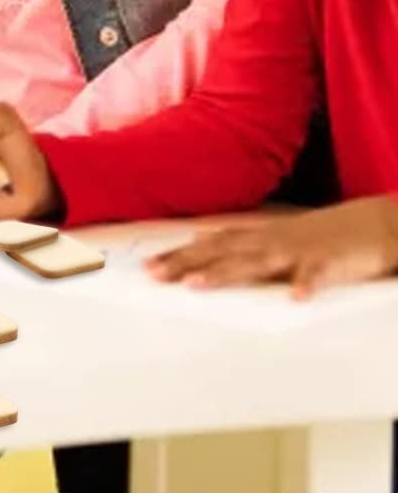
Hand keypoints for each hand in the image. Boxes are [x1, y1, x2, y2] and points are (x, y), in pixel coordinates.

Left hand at [147, 197, 397, 297]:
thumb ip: (237, 239)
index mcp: (257, 236)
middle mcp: (270, 241)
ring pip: (257, 262)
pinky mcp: (329, 263)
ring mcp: (298, 251)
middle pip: (222, 252)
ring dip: (226, 272)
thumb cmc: (320, 234)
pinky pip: (316, 276)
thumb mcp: (273, 234)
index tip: (147, 266)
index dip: (178, 255)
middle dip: (186, 263)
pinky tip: (294, 299)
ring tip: (196, 285)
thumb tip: (200, 238)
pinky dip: (306, 285)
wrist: (374, 224)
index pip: (210, 246)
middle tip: (153, 275)